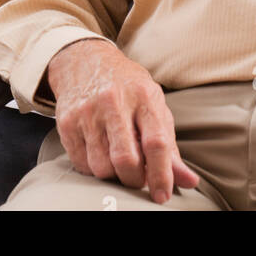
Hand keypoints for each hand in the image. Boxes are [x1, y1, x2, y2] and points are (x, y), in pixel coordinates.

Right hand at [46, 39, 199, 203]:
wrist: (86, 60)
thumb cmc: (127, 87)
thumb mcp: (153, 105)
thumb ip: (169, 145)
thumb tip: (189, 181)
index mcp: (144, 96)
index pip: (156, 142)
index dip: (162, 174)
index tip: (163, 195)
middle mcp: (114, 101)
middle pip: (126, 160)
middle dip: (135, 180)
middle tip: (137, 177)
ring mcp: (88, 111)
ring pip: (102, 167)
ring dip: (113, 175)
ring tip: (117, 161)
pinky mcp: (66, 122)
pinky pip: (81, 164)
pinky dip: (93, 168)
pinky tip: (99, 152)